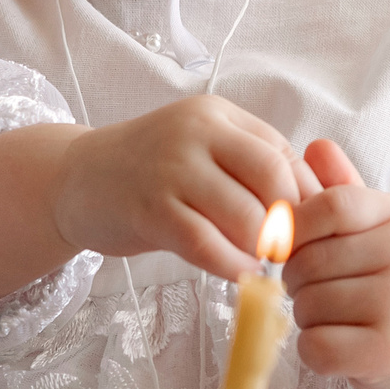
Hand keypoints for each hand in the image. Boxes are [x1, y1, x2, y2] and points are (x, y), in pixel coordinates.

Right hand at [55, 95, 315, 281]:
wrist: (74, 180)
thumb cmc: (150, 173)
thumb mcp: (202, 151)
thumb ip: (250, 167)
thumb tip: (315, 204)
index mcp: (218, 116)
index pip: (283, 153)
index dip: (304, 197)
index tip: (305, 229)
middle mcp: (196, 132)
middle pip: (272, 176)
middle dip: (288, 221)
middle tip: (286, 250)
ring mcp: (170, 168)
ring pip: (244, 214)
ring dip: (261, 249)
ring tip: (259, 263)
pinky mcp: (149, 209)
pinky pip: (207, 244)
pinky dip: (230, 264)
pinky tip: (234, 272)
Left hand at [284, 140, 389, 388]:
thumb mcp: (375, 228)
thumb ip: (341, 188)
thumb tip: (314, 146)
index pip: (329, 206)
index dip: (295, 228)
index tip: (291, 247)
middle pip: (307, 262)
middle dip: (296, 282)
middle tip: (323, 292)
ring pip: (307, 307)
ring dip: (306, 319)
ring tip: (338, 319)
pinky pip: (316, 347)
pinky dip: (314, 352)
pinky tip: (339, 346)